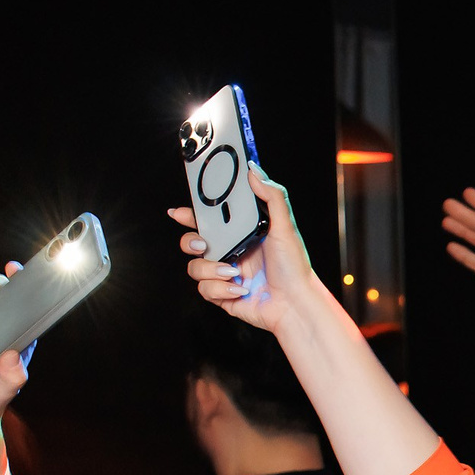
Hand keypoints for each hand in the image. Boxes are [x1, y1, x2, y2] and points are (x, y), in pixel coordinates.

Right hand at [171, 161, 320, 334]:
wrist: (296, 304)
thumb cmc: (294, 268)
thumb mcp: (285, 226)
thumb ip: (272, 196)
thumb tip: (253, 170)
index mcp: (240, 236)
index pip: (208, 221)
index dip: (190, 215)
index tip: (179, 212)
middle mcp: (230, 254)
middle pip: (191, 242)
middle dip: (189, 241)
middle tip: (202, 244)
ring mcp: (225, 276)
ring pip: (195, 268)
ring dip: (210, 269)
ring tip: (233, 271)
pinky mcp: (223, 296)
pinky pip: (205, 290)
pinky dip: (221, 289)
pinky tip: (239, 289)